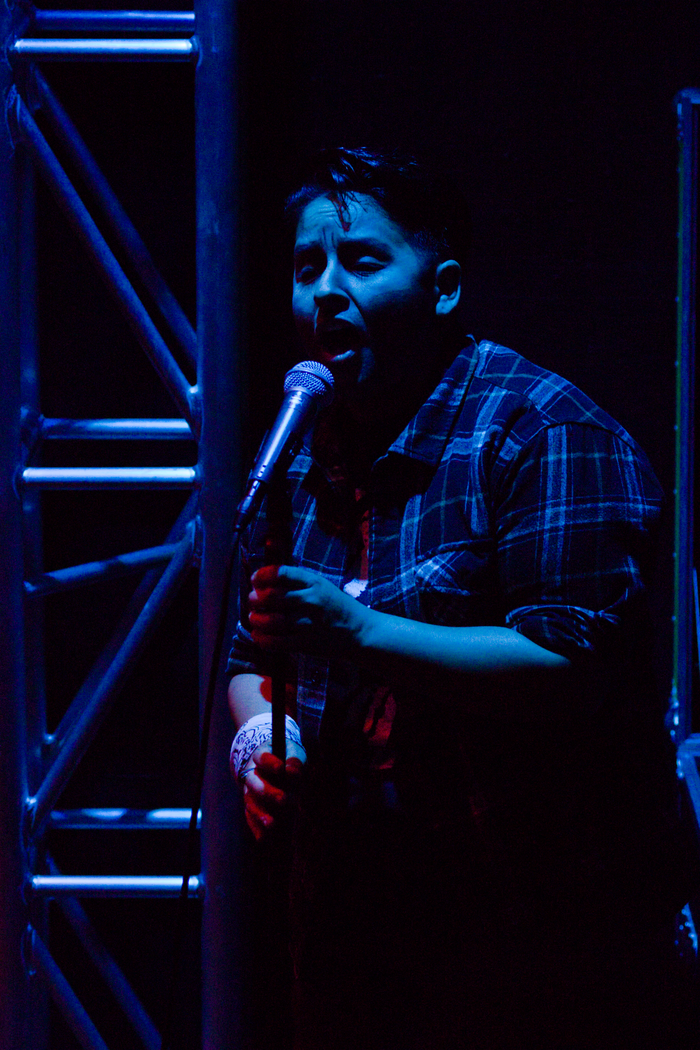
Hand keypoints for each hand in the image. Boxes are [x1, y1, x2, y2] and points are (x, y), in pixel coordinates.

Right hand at [237, 742, 304, 841]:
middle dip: (268, 791)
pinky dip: (256, 827)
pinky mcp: (251, 805)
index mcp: (260, 756)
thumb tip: (292, 772)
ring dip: (260, 814)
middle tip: (283, 799)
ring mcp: (249, 790)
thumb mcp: (293, 753)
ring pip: (250, 802)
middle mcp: (251, 773)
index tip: (281, 768)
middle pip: (255, 782)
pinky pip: (250, 816)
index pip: (262, 757)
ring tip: (272, 824)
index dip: (270, 762)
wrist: (276, 765)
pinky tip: (263, 838)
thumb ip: (294, 761)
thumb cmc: (288, 757)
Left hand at [248, 564, 370, 656]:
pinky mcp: (306, 644)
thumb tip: (266, 583)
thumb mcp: (322, 587)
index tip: (255, 579)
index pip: (281, 573)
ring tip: (254, 619)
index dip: (263, 576)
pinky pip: (277, 642)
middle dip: (256, 599)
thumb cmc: (338, 608)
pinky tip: (258, 636)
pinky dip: (263, 640)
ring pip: (271, 620)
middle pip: (272, 597)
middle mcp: (310, 600)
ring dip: (257, 619)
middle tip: (252, 601)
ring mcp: (308, 623)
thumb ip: (298, 584)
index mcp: (314, 582)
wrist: (361, 633)